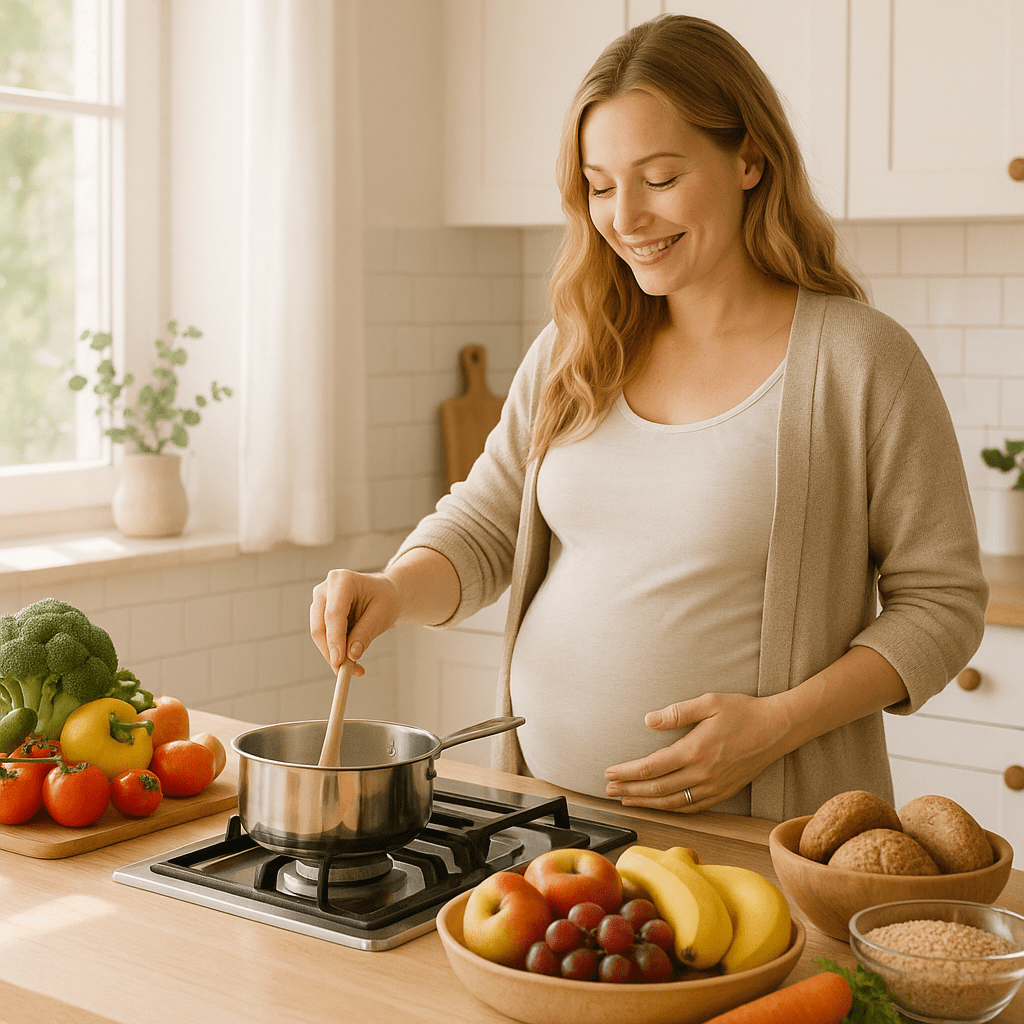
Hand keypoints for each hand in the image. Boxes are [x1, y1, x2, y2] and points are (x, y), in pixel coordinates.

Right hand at [309, 569, 400, 675]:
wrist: (385, 593)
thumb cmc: (385, 599)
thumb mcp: (382, 615)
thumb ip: (366, 633)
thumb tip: (351, 656)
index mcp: (342, 581)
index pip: (333, 614)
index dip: (334, 639)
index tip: (339, 662)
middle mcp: (325, 589)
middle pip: (320, 626)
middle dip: (331, 652)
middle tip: (346, 673)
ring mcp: (319, 601)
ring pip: (319, 635)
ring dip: (334, 655)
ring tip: (356, 669)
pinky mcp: (319, 615)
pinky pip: (323, 637)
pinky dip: (336, 651)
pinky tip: (352, 661)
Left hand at [603, 692, 785, 811]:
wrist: (778, 729)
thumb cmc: (743, 711)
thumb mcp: (709, 702)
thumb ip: (677, 713)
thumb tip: (648, 721)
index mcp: (695, 751)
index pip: (651, 767)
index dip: (627, 773)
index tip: (609, 773)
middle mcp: (702, 774)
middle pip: (657, 789)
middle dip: (629, 790)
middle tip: (608, 790)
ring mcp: (714, 787)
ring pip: (672, 802)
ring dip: (646, 802)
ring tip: (627, 799)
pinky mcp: (723, 792)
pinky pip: (692, 807)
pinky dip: (671, 808)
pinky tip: (659, 805)